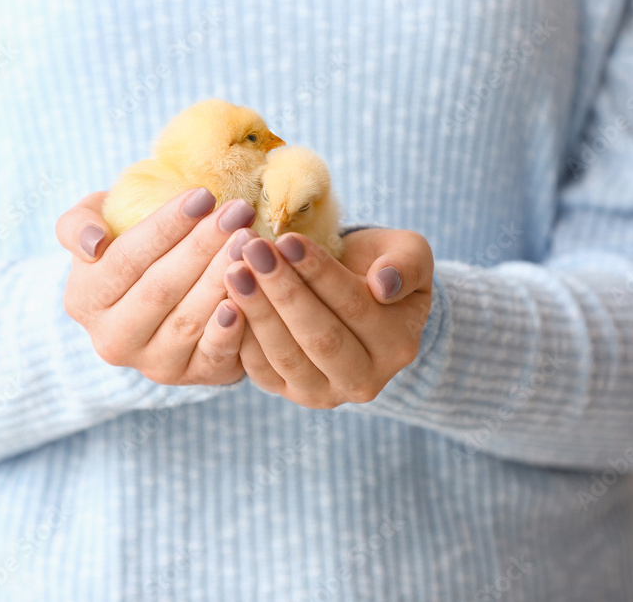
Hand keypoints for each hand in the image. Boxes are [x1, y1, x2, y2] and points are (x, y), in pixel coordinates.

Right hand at [56, 188, 256, 385]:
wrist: (158, 296)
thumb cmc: (128, 247)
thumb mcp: (94, 226)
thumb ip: (77, 225)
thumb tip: (94, 243)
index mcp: (84, 300)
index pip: (127, 260)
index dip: (166, 227)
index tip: (203, 195)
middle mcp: (112, 340)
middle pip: (160, 289)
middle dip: (202, 247)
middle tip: (238, 213)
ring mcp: (152, 364)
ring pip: (188, 320)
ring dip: (222, 278)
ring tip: (249, 242)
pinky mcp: (192, 377)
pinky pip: (212, 355)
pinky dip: (230, 329)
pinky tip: (247, 297)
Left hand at [223, 228, 433, 407]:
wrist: (355, 296)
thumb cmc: (379, 265)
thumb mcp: (408, 253)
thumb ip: (406, 265)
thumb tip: (384, 285)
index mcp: (398, 345)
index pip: (354, 306)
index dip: (319, 273)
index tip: (287, 240)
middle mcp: (364, 380)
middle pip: (319, 337)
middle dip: (282, 291)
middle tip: (252, 251)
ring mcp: (323, 393)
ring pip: (285, 356)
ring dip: (256, 312)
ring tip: (234, 270)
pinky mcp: (286, 392)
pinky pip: (259, 369)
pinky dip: (240, 336)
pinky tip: (224, 300)